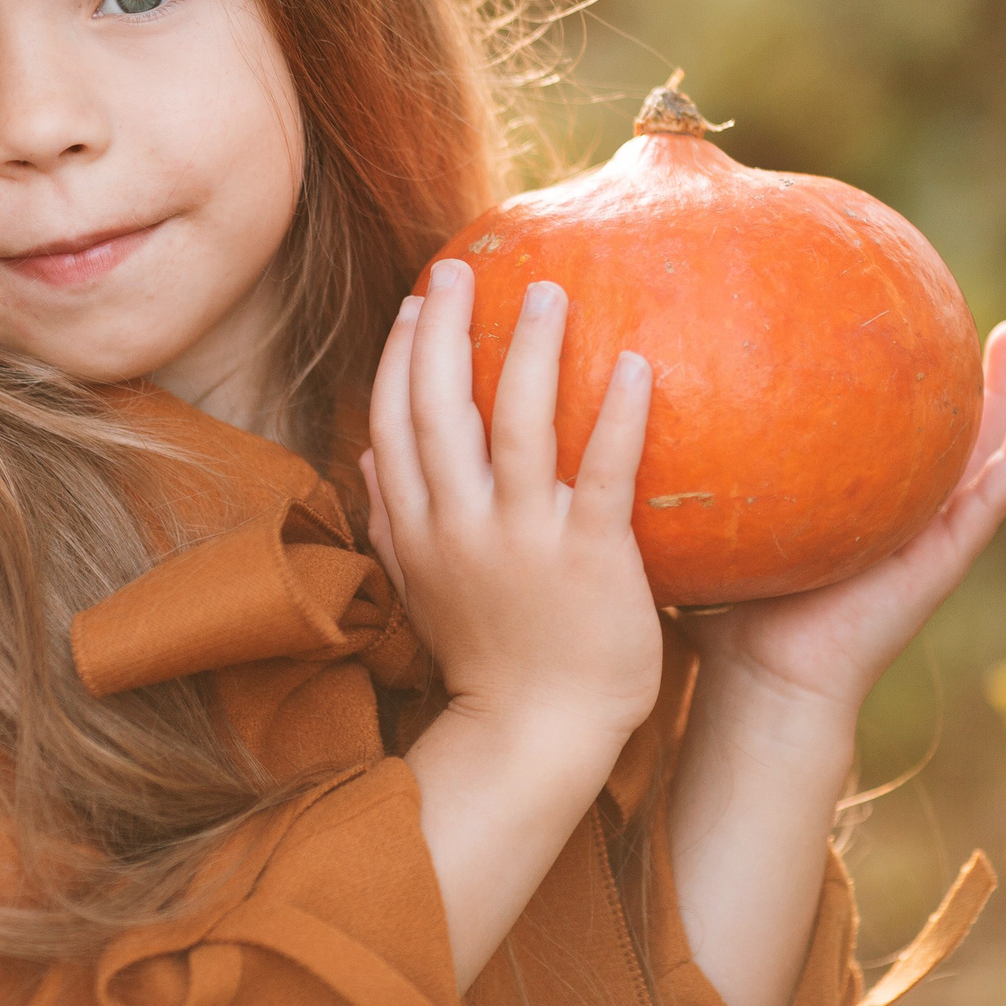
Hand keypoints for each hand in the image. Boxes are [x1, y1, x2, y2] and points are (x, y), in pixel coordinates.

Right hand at [361, 258, 663, 743]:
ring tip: (549, 290)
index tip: (417, 301)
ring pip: (515, 425)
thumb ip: (394, 518)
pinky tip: (635, 365)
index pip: (394, 423)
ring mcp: (522, 541)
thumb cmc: (489, 661)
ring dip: (527, 350)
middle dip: (442, 330)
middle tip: (458, 267)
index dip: (400, 355)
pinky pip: (602, 474)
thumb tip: (370, 454)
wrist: (534, 738)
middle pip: (439, 408)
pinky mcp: (589, 559)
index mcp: (420, 529)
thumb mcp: (421, 588)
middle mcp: (459, 526)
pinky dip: (614, 416)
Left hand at [681, 319, 1005, 716]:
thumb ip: (694, 471)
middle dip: (957, 377)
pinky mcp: (941, 562)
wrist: (762, 684)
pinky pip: (990, 501)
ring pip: (978, 457)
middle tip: (975, 313)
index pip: (873, 434)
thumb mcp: (717, 523)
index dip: (885, 386)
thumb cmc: (728, 613)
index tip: (887, 321)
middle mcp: (892, 519)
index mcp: (849, 510)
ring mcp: (924, 540)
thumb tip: (631, 395)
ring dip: (1004, 400)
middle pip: (935, 436)